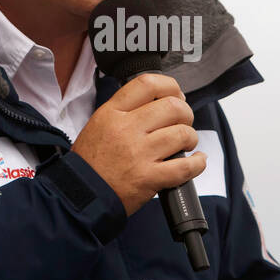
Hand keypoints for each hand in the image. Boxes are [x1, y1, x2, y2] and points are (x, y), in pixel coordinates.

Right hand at [70, 73, 205, 216]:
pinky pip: (186, 166)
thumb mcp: (99, 124)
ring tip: (185, 143)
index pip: (148, 84)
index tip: (176, 94)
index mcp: (112, 113)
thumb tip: (158, 102)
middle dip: (186, 113)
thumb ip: (125, 111)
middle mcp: (127, 129)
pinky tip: (197, 161)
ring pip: (182, 133)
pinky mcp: (149, 178)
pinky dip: (198, 163)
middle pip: (172, 106)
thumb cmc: (91, 163)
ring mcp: (139, 154)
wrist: (82, 195)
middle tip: (183, 122)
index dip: (170, 86)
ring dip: (190, 137)